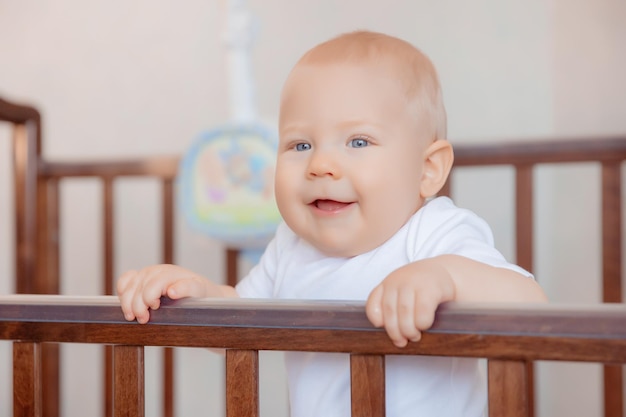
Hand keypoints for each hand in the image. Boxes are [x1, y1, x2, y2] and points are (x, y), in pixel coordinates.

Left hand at [117, 264, 231, 323]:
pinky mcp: (199, 285)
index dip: (124, 296)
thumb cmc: (181, 306)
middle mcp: (164, 272)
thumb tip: (125, 310)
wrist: (212, 304)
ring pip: (157, 281)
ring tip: (154, 309)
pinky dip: (180, 288)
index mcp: (151, 275)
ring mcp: (182, 276)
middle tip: (142, 319)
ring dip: (150, 296)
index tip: (128, 314)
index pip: (129, 279)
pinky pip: (187, 285)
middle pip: (141, 282)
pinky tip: (173, 294)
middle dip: (136, 303)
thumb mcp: (158, 301)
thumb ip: (140, 299)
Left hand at [365, 259, 455, 347]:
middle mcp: (398, 281)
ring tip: (414, 336)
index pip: (373, 303)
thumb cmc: (420, 288)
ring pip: (404, 312)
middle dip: (395, 332)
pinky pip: (423, 311)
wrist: (443, 271)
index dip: (375, 319)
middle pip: (389, 311)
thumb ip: (393, 310)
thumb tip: (396, 338)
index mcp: (387, 284)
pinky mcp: (431, 288)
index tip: (382, 327)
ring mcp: (414, 283)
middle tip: (402, 341)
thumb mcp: (401, 293)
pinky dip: (422, 323)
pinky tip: (424, 325)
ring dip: (408, 330)